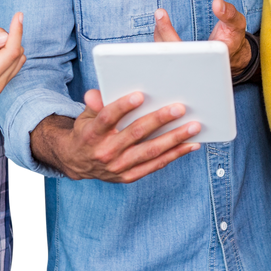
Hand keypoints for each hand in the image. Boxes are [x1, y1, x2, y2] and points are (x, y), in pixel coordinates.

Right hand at [32, 89, 200, 182]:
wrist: (77, 162)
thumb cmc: (87, 132)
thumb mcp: (85, 116)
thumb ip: (94, 104)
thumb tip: (96, 94)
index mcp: (92, 134)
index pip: (107, 118)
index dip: (123, 106)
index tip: (140, 95)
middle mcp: (105, 152)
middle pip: (135, 133)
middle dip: (159, 120)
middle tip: (180, 108)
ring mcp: (118, 167)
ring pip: (150, 151)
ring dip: (174, 138)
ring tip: (193, 126)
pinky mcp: (129, 176)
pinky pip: (155, 164)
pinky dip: (175, 154)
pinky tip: (190, 144)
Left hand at [154, 0, 250, 71]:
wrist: (232, 56)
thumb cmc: (233, 40)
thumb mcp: (237, 25)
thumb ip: (229, 14)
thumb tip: (217, 3)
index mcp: (210, 56)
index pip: (187, 49)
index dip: (170, 33)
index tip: (161, 15)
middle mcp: (196, 63)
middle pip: (172, 51)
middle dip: (163, 31)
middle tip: (160, 13)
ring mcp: (187, 63)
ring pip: (167, 53)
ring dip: (160, 34)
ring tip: (160, 16)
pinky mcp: (182, 61)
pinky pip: (166, 53)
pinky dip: (162, 39)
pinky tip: (161, 27)